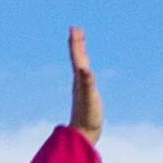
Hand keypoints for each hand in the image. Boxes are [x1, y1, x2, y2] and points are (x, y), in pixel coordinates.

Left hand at [66, 26, 101, 142]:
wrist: (83, 134)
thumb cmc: (87, 116)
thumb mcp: (89, 97)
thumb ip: (86, 82)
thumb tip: (83, 67)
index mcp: (79, 79)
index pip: (77, 57)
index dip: (76, 43)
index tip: (74, 28)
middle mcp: (79, 81)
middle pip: (77, 58)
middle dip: (76, 43)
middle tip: (75, 28)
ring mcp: (82, 88)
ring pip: (80, 66)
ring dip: (79, 53)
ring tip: (79, 42)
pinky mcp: (86, 95)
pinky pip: (85, 77)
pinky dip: (84, 67)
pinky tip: (85, 69)